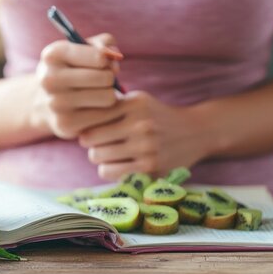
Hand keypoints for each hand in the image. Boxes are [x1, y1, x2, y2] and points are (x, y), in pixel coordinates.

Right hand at [31, 33, 123, 138]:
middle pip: (105, 78)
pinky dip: (106, 112)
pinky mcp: (65, 124)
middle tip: (103, 81)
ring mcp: (56, 103)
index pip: (99, 57)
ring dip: (110, 95)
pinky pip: (104, 117)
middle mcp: (50, 79)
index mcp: (53, 54)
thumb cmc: (71, 70)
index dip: (107, 60)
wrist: (44, 102)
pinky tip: (96, 108)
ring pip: (108, 98)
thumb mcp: (81, 49)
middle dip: (110, 78)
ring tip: (100, 94)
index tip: (102, 63)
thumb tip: (115, 58)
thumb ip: (103, 44)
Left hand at [78, 91, 212, 179]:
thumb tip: (75, 113)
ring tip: (109, 152)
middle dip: (89, 141)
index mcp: (135, 103)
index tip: (90, 126)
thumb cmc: (157, 116)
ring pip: (96, 156)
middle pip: (90, 137)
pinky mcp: (150, 169)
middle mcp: (141, 124)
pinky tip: (118, 163)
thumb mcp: (138, 101)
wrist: (196, 132)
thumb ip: (110, 105)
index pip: (92, 115)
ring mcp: (146, 148)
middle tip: (98, 142)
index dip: (86, 122)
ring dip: (98, 156)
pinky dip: (108, 169)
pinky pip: (109, 172)